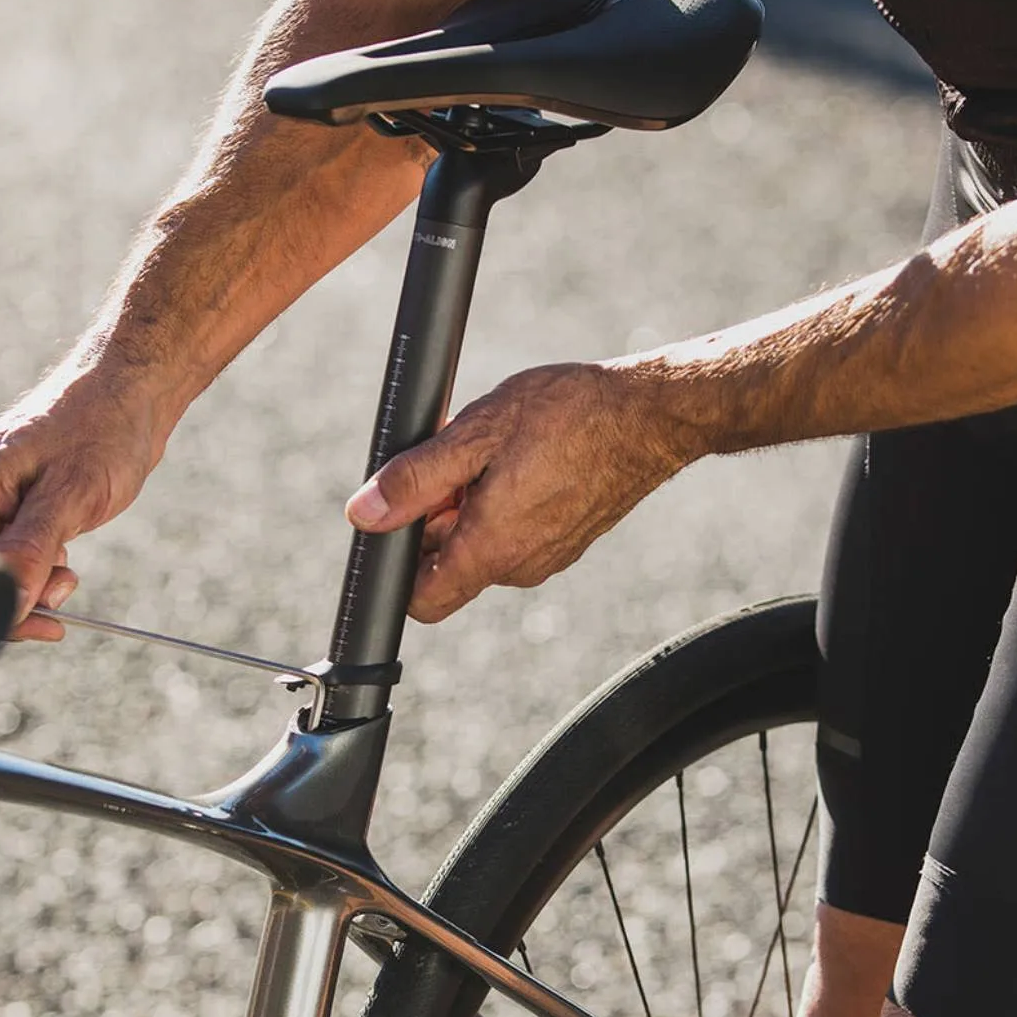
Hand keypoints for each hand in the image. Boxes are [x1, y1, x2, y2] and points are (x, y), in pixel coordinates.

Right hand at [0, 367, 170, 640]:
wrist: (133, 390)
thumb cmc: (102, 427)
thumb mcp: (69, 494)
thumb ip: (31, 551)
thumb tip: (8, 608)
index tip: (47, 622)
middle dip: (22, 592)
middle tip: (67, 582)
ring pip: (1, 572)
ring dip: (37, 581)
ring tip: (70, 560)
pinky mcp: (15, 510)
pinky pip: (17, 558)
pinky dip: (43, 566)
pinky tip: (67, 548)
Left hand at [344, 361, 692, 622]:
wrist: (653, 415)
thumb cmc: (572, 414)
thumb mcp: (476, 433)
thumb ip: (415, 479)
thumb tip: (364, 513)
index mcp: (491, 549)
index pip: (421, 602)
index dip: (399, 564)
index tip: (403, 516)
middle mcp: (519, 567)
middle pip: (448, 565)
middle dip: (437, 517)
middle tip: (456, 459)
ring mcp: (547, 558)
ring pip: (481, 545)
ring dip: (471, 505)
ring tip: (493, 451)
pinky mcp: (566, 542)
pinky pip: (514, 534)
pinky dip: (501, 502)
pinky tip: (520, 457)